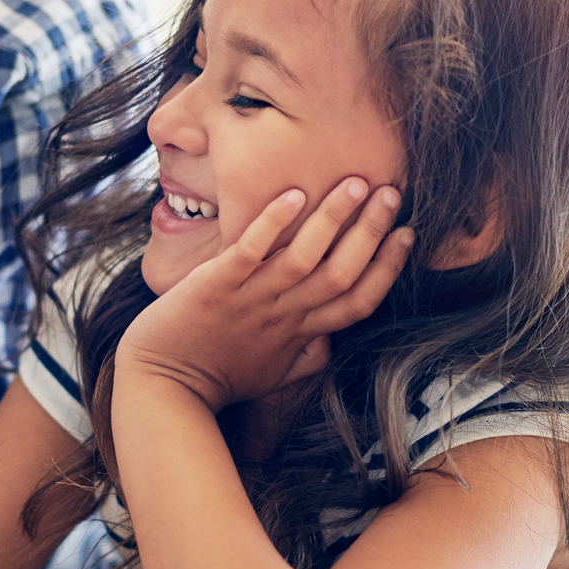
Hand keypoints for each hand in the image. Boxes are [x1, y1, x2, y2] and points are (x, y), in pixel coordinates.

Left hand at [118, 178, 414, 410]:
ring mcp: (251, 298)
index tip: (406, 234)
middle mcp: (284, 314)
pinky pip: (250, 250)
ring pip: (305, 257)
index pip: (359, 300)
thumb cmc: (217, 378)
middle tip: (392, 193)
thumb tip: (329, 343)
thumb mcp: (270, 376)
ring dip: (333, 218)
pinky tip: (293, 194)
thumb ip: (304, 358)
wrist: (161, 386)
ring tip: (356, 183)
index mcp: (300, 333)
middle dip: (371, 231)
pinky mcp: (216, 285)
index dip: (387, 267)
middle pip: (342, 272)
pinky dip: (272, 224)